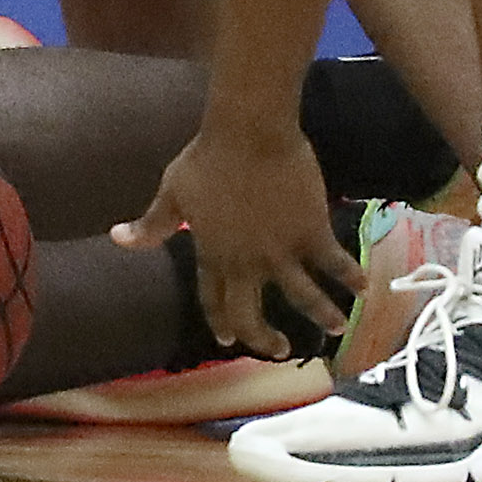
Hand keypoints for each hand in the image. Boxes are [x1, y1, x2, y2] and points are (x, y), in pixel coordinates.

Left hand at [113, 117, 358, 359]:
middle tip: (279, 349)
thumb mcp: (172, 191)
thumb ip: (152, 224)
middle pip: (253, 313)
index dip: (220, 321)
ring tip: (337, 328)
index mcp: (213, 254)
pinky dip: (350, 277)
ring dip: (320, 315)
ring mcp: (282, 251)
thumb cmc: (206, 157)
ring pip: (303, 297)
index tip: (228, 340)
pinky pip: (334, 263)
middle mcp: (248, 262)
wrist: (248, 132)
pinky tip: (364, 288)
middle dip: (265, 338)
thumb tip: (117, 239)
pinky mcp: (312, 232)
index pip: (213, 299)